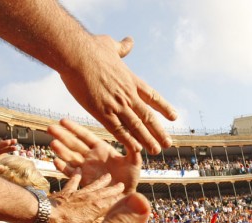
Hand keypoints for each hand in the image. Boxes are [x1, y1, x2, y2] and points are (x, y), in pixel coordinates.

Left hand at [46, 171, 123, 222]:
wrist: (45, 214)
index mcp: (96, 208)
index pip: (112, 203)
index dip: (120, 200)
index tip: (128, 197)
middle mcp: (89, 198)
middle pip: (104, 192)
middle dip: (113, 189)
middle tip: (121, 184)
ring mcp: (77, 193)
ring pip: (92, 185)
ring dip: (100, 181)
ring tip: (107, 176)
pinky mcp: (66, 192)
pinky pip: (73, 182)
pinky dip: (76, 176)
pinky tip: (78, 170)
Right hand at [49, 119, 141, 193]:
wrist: (126, 194)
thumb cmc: (131, 177)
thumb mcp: (134, 161)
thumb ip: (132, 148)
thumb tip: (133, 137)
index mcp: (101, 148)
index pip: (85, 136)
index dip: (74, 129)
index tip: (63, 121)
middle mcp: (91, 156)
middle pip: (74, 144)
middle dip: (62, 136)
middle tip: (50, 128)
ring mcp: (86, 168)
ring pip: (70, 157)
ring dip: (61, 150)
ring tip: (52, 143)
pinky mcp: (83, 180)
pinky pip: (71, 173)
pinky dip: (63, 168)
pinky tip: (56, 161)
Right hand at [59, 35, 176, 154]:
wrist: (77, 54)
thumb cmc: (90, 47)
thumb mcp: (110, 45)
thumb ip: (121, 48)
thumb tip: (129, 41)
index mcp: (130, 80)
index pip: (152, 96)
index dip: (164, 107)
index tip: (174, 117)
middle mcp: (128, 94)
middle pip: (148, 116)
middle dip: (159, 131)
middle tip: (168, 143)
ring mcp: (117, 104)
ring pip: (137, 126)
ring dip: (147, 140)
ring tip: (156, 151)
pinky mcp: (102, 111)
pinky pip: (118, 130)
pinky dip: (128, 141)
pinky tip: (136, 150)